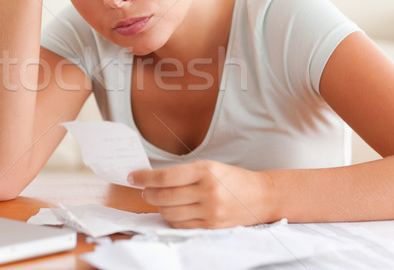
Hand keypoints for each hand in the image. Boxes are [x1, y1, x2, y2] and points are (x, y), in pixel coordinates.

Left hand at [128, 160, 275, 228]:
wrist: (261, 196)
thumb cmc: (231, 178)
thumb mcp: (209, 167)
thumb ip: (183, 173)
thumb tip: (153, 179)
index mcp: (205, 171)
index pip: (165, 176)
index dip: (145, 178)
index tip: (132, 177)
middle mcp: (207, 191)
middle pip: (164, 196)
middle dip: (148, 193)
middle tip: (144, 190)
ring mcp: (210, 211)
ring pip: (170, 213)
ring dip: (159, 206)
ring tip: (158, 199)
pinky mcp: (212, 226)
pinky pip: (182, 225)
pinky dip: (172, 218)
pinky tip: (172, 210)